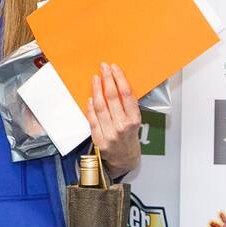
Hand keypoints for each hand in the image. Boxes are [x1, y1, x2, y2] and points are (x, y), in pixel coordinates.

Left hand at [85, 62, 140, 177]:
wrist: (124, 159)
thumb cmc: (129, 137)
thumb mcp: (135, 121)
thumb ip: (127, 106)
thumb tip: (117, 83)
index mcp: (134, 120)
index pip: (126, 94)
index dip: (119, 79)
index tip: (114, 68)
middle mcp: (122, 126)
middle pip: (112, 97)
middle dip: (107, 79)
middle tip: (103, 68)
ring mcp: (110, 133)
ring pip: (100, 106)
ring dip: (96, 90)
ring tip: (95, 78)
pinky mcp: (98, 138)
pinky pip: (92, 119)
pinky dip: (90, 107)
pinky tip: (90, 97)